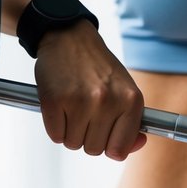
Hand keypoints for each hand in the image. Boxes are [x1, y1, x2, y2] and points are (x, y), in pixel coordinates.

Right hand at [32, 21, 145, 160]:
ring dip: (71, 132)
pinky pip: (55, 135)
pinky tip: (61, 107)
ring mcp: (80, 101)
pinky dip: (55, 127)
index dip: (110, 146)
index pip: (120, 150)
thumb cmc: (99, 68)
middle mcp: (107, 101)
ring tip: (74, 108)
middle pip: (94, 149)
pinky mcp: (53, 100)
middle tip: (86, 113)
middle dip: (88, 137)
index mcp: (131, 100)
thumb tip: (133, 148)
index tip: (106, 134)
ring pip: (73, 144)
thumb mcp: (125, 92)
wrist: (70, 37)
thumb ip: (131, 124)